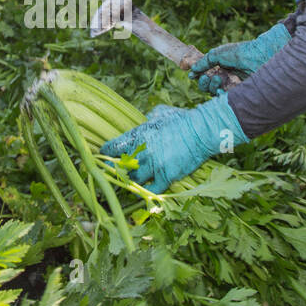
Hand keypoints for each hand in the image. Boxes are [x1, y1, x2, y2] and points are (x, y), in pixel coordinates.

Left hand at [100, 94, 247, 192]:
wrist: (201, 130)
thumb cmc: (182, 119)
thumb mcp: (160, 113)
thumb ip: (148, 118)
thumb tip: (144, 119)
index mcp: (137, 135)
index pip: (112, 148)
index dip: (106, 153)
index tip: (104, 156)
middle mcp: (141, 152)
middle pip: (120, 167)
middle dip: (117, 171)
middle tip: (117, 173)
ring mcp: (153, 166)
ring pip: (133, 180)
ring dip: (131, 182)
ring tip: (131, 182)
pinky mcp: (166, 176)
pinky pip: (150, 190)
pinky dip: (145, 192)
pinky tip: (144, 192)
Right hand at [190, 22, 291, 94]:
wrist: (258, 57)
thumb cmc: (239, 53)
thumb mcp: (218, 54)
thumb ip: (203, 62)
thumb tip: (192, 71)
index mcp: (220, 67)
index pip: (204, 75)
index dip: (197, 76)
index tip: (192, 75)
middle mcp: (225, 77)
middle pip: (206, 86)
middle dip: (203, 83)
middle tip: (205, 77)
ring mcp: (231, 86)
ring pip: (213, 92)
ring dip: (211, 86)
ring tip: (218, 78)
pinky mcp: (237, 93)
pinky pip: (223, 98)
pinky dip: (219, 94)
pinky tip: (221, 89)